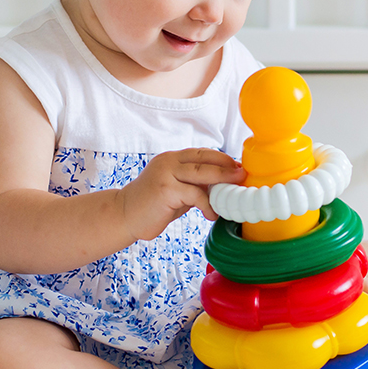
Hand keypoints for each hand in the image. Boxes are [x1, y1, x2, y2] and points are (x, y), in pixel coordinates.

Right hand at [118, 148, 246, 241]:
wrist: (124, 215)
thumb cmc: (153, 206)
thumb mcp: (176, 190)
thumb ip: (194, 185)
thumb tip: (222, 186)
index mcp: (173, 158)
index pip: (203, 153)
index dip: (223, 159)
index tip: (239, 167)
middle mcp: (169, 161)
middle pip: (205, 158)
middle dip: (227, 166)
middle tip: (243, 174)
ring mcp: (166, 173)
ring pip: (202, 172)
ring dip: (223, 180)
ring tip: (235, 191)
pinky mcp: (166, 189)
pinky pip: (194, 194)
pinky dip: (207, 204)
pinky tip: (211, 214)